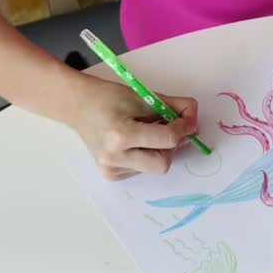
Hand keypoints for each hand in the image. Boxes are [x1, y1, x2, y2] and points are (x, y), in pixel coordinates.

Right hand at [70, 76, 198, 180]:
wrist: (78, 105)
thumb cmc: (109, 97)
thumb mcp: (143, 96)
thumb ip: (172, 107)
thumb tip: (194, 118)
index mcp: (121, 135)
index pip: (168, 139)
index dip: (185, 128)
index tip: (191, 120)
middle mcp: (114, 157)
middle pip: (163, 162)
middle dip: (172, 146)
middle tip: (170, 129)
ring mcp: (110, 169)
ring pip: (154, 167)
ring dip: (159, 150)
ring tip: (147, 132)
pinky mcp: (110, 175)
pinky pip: (142, 170)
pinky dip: (146, 156)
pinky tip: (134, 143)